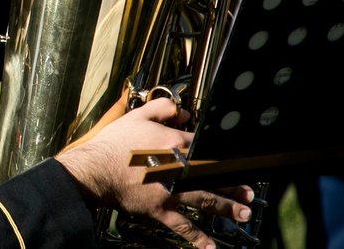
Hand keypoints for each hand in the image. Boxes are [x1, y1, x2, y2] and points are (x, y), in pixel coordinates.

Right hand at [54, 97, 251, 248]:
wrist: (95, 170)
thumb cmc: (114, 144)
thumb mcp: (136, 116)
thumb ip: (161, 108)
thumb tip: (181, 111)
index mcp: (174, 142)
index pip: (205, 145)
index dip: (219, 151)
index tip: (233, 159)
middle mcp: (178, 167)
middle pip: (213, 176)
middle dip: (233, 185)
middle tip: (248, 192)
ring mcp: (171, 190)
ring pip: (205, 200)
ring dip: (226, 207)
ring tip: (243, 213)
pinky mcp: (160, 209)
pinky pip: (182, 225)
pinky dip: (197, 237)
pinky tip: (210, 246)